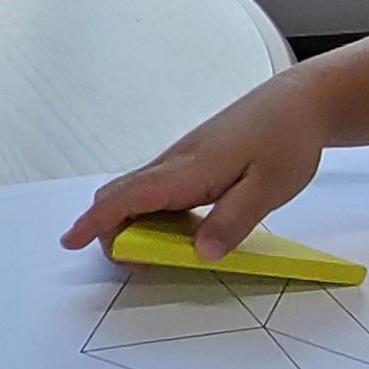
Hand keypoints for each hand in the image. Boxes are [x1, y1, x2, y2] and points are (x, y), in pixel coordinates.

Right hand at [62, 71, 330, 255]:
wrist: (298, 102)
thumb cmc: (286, 139)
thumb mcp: (270, 187)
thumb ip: (234, 220)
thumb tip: (201, 252)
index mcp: (189, 170)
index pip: (127, 197)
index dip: (95, 222)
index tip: (70, 240)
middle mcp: (175, 164)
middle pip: (119, 197)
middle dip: (109, 232)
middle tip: (138, 265)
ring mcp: (180, 163)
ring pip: (135, 195)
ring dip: (130, 226)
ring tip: (158, 255)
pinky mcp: (190, 165)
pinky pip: (155, 192)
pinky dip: (148, 216)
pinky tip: (177, 232)